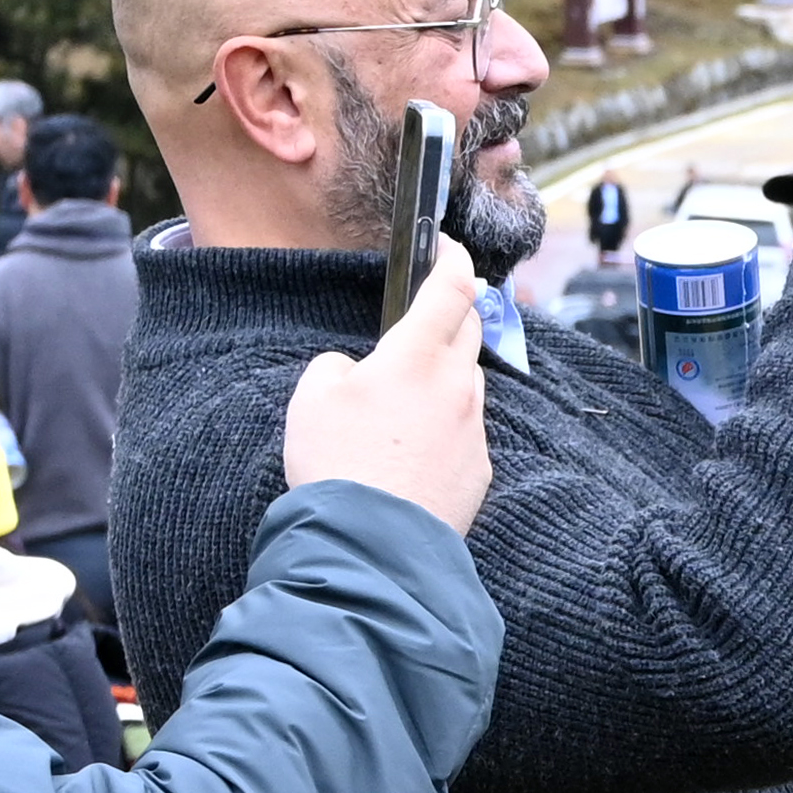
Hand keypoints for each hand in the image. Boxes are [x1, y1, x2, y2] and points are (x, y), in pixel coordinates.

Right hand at [281, 262, 494, 535]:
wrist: (371, 545)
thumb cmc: (337, 464)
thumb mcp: (312, 398)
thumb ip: (335, 368)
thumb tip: (354, 372)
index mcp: (416, 355)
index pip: (452, 288)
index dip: (454, 259)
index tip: (450, 247)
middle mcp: (456, 386)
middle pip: (468, 331)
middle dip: (451, 316)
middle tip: (423, 321)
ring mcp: (474, 430)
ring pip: (468, 383)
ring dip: (446, 376)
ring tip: (406, 401)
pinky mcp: (480, 470)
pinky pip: (468, 431)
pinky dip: (447, 427)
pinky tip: (414, 451)